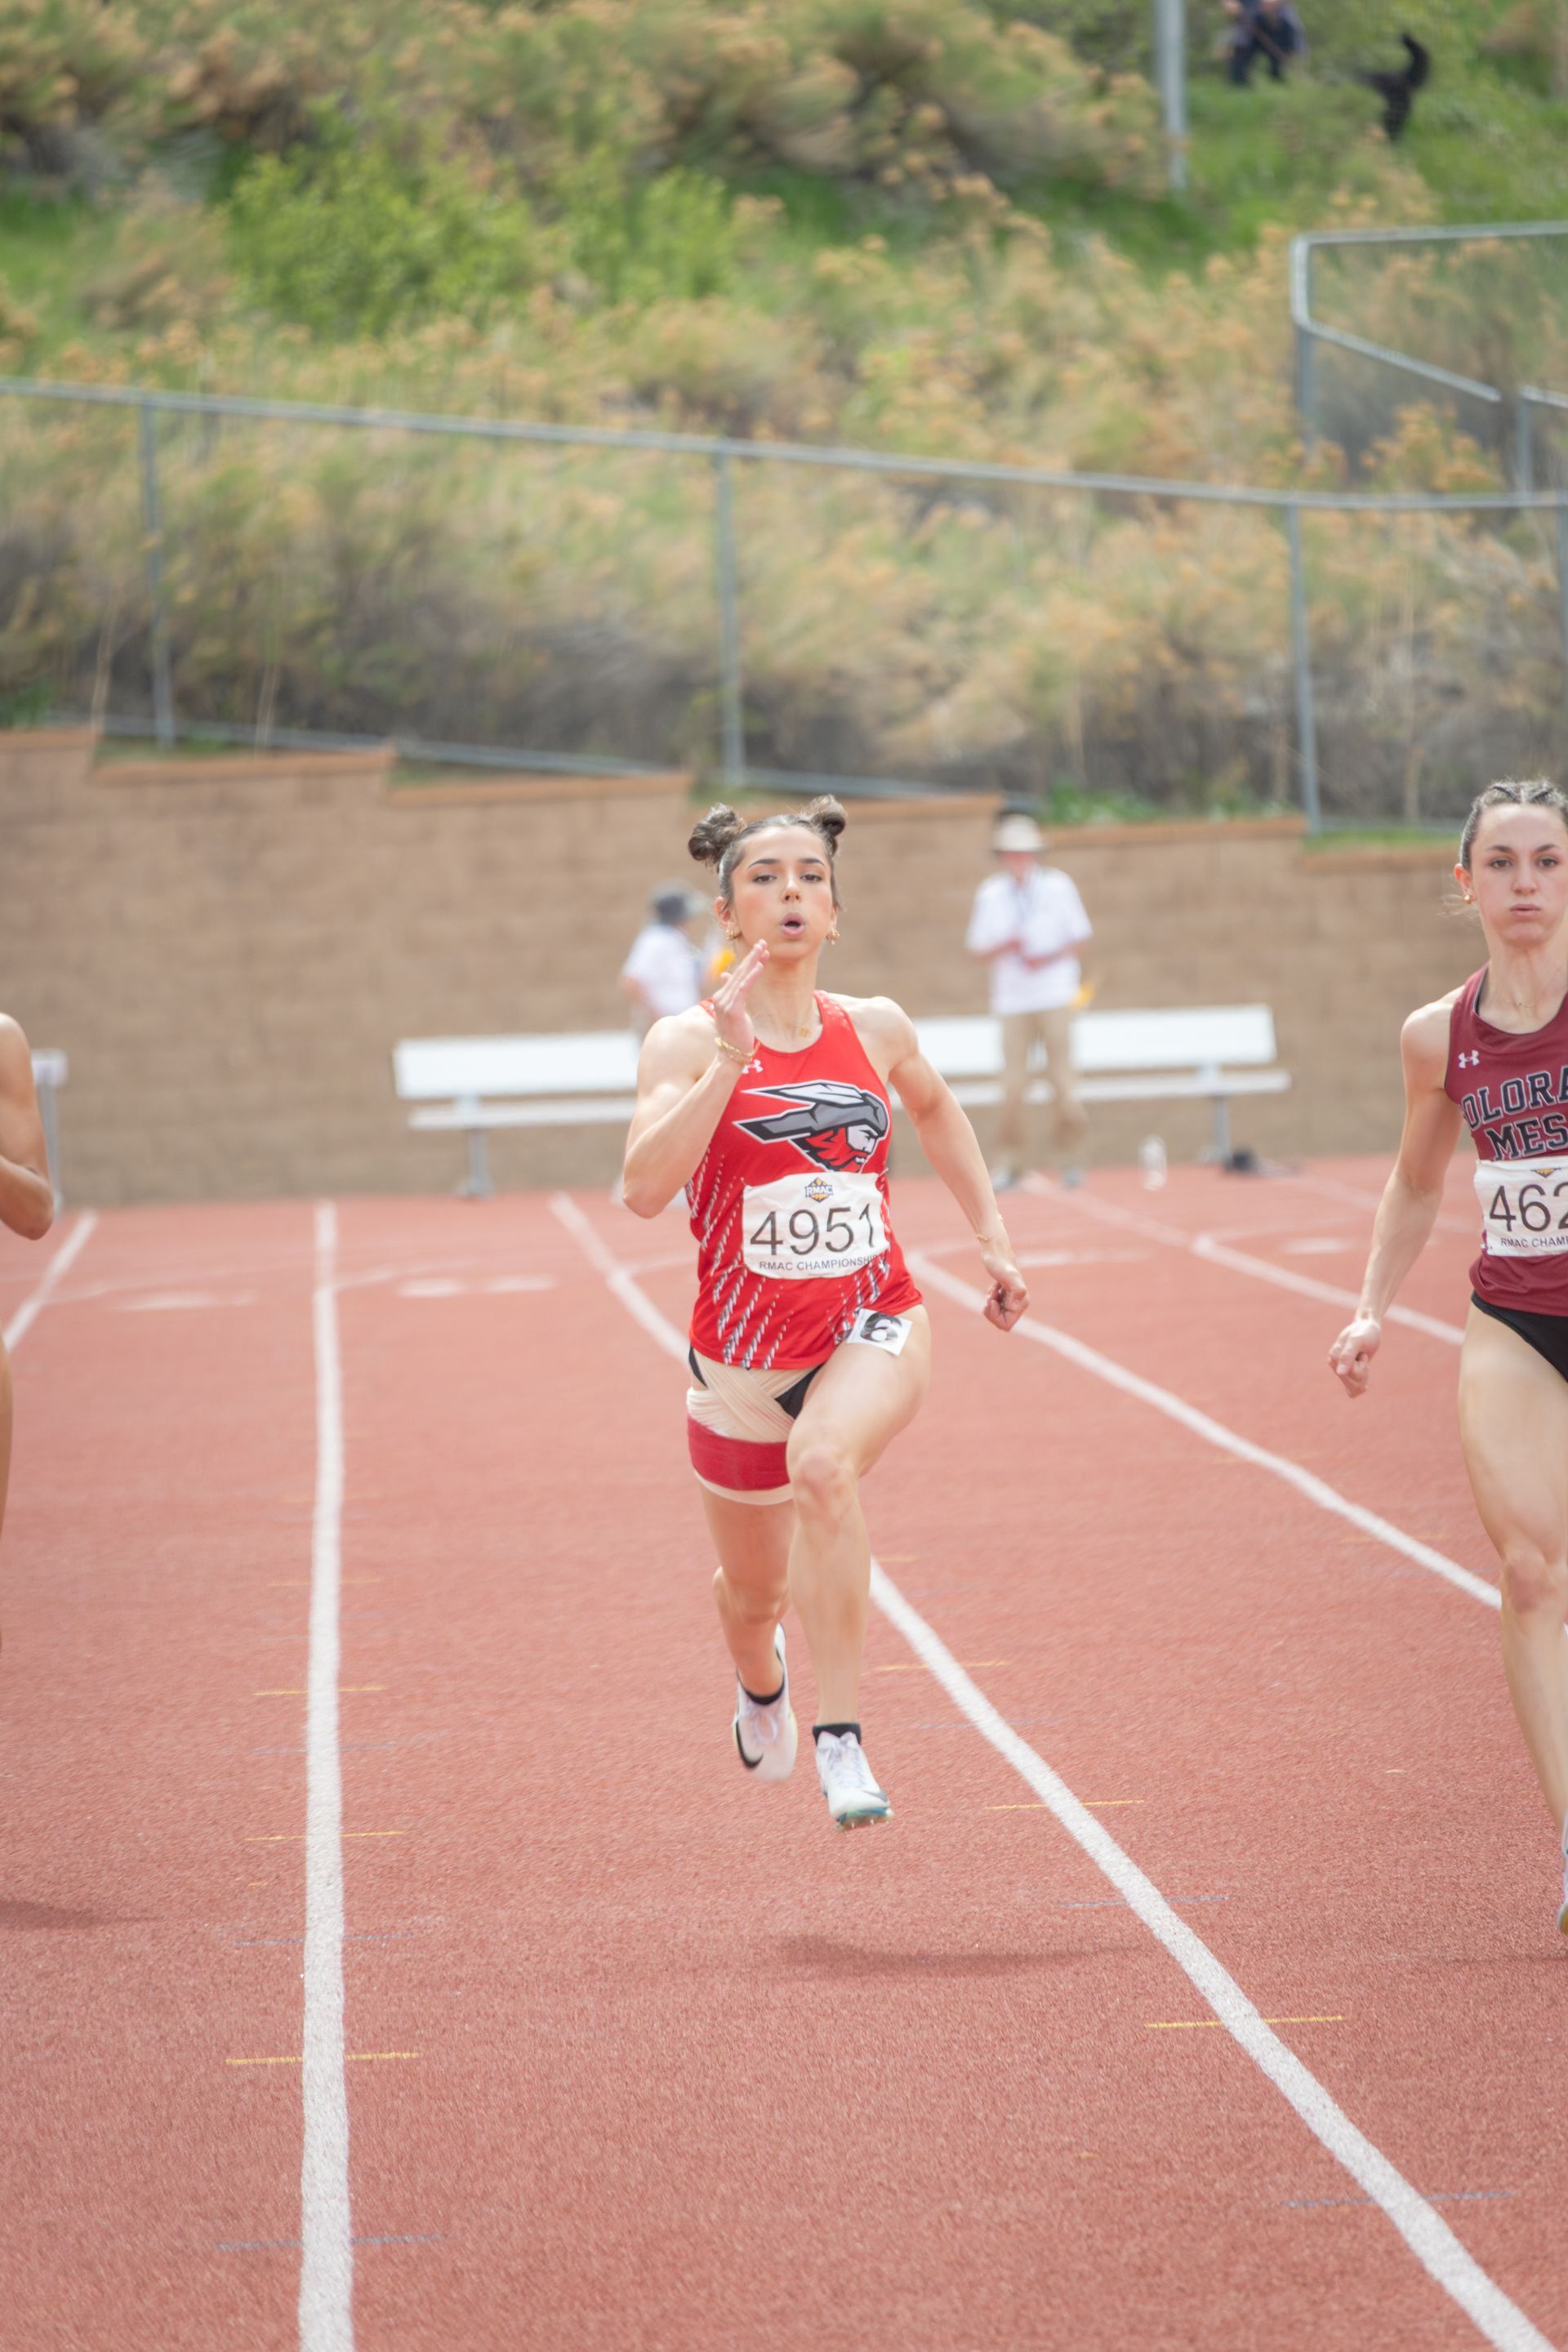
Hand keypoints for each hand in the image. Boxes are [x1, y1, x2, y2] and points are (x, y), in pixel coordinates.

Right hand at [710, 939, 767, 1063]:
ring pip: (741, 978)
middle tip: (763, 942)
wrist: (732, 1054)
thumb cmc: (735, 1033)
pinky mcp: (733, 1010)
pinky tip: (759, 967)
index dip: (748, 961)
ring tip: (764, 950)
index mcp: (721, 997)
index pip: (736, 974)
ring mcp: (725, 1004)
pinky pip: (744, 989)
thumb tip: (726, 975)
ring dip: (753, 962)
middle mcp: (721, 998)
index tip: (760, 950)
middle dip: (752, 956)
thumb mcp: (733, 1010)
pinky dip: (751, 976)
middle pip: (738, 972)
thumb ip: (730, 992)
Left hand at [980, 1237, 1027, 1331]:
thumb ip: (1017, 1290)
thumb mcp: (1008, 1276)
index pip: (1006, 1325)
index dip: (995, 1316)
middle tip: (991, 1295)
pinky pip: (996, 1308)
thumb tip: (1018, 1305)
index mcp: (1022, 1303)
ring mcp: (1013, 1300)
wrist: (995, 1251)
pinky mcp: (1006, 1296)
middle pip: (1001, 1322)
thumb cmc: (1000, 1263)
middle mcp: (1020, 1303)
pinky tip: (993, 1288)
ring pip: (998, 1316)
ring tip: (993, 1290)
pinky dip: (991, 1299)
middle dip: (992, 1311)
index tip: (992, 1301)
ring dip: (991, 1304)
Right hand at [1328, 1315, 1380, 1398]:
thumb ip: (1347, 1356)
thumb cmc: (1364, 1332)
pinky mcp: (1346, 1374)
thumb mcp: (1357, 1340)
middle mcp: (1334, 1364)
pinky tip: (1364, 1387)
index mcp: (1334, 1356)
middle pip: (1353, 1383)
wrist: (1368, 1327)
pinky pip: (1351, 1391)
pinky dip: (1359, 1389)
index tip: (1362, 1352)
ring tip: (1362, 1361)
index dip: (1361, 1365)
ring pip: (1355, 1387)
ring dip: (1364, 1375)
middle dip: (1363, 1372)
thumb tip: (1339, 1373)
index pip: (1350, 1373)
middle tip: (1364, 1357)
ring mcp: (1340, 1370)